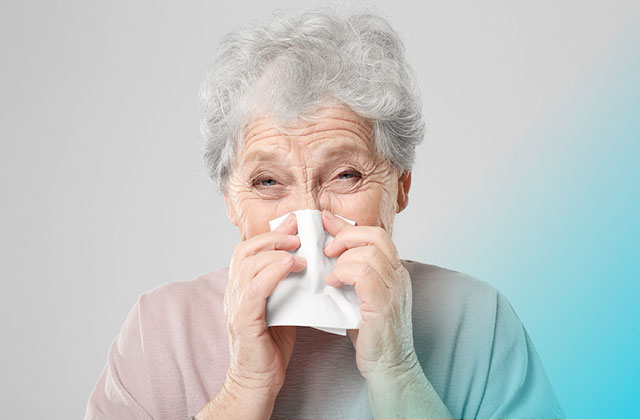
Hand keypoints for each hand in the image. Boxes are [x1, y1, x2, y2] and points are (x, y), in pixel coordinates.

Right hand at [223, 213, 305, 399]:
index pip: (249, 249)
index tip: (294, 223)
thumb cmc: (271, 346)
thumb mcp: (280, 305)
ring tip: (300, 253)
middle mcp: (234, 292)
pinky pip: (255, 288)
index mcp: (242, 286)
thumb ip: (286, 284)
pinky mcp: (243, 321)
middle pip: (246, 250)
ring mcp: (236, 305)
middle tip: (298, 235)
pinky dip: (272, 272)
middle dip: (274, 237)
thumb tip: (305, 262)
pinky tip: (290, 266)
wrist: (258, 380)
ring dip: (276, 252)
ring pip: (249, 264)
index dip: (271, 233)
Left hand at [322, 210, 417, 378]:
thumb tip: (330, 257)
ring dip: (342, 258)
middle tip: (326, 249)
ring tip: (330, 274)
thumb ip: (353, 277)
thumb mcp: (362, 298)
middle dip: (345, 235)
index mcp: (394, 272)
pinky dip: (344, 273)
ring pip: (368, 252)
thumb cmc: (372, 336)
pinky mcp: (384, 305)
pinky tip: (333, 284)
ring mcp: (394, 290)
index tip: (326, 220)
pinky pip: (364, 273)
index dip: (349, 226)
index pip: (376, 235)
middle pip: (375, 236)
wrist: (389, 368)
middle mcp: (399, 276)